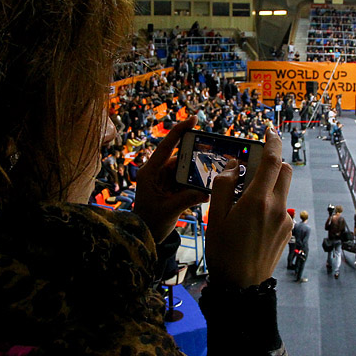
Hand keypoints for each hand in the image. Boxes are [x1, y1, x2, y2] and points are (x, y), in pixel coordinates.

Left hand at [133, 117, 208, 243]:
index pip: (165, 147)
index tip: (192, 119)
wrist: (144, 236)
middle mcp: (156, 172)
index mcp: (150, 172)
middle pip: (178, 156)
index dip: (179, 131)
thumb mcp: (170, 210)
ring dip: (196, 171)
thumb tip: (207, 192)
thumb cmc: (150, 223)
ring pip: (184, 169)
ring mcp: (163, 180)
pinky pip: (185, 179)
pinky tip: (206, 183)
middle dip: (194, 154)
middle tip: (211, 150)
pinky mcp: (169, 188)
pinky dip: (195, 181)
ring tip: (211, 170)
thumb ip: (188, 199)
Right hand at [205, 127, 292, 287]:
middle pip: (284, 170)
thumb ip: (224, 185)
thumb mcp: (215, 216)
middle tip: (252, 166)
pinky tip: (251, 221)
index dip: (272, 141)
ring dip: (269, 184)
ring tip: (245, 200)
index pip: (272, 160)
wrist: (241, 287)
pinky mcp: (287, 231)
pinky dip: (269, 204)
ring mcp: (285, 219)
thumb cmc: (223, 252)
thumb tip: (234, 166)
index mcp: (258, 200)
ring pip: (283, 189)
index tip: (269, 130)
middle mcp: (277, 207)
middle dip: (272, 161)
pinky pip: (281, 207)